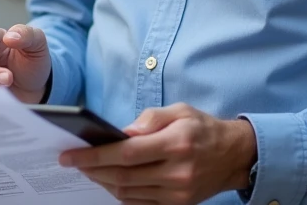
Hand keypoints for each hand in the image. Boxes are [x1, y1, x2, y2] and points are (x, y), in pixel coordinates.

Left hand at [59, 104, 256, 204]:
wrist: (234, 156)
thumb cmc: (203, 128)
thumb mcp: (180, 110)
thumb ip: (151, 118)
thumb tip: (123, 132)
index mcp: (176, 144)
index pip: (126, 154)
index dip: (95, 156)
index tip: (72, 155)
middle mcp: (177, 172)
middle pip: (123, 176)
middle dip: (93, 170)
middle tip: (73, 163)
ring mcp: (178, 193)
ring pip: (128, 193)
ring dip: (104, 182)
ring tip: (89, 170)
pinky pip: (140, 203)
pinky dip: (120, 193)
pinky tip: (110, 181)